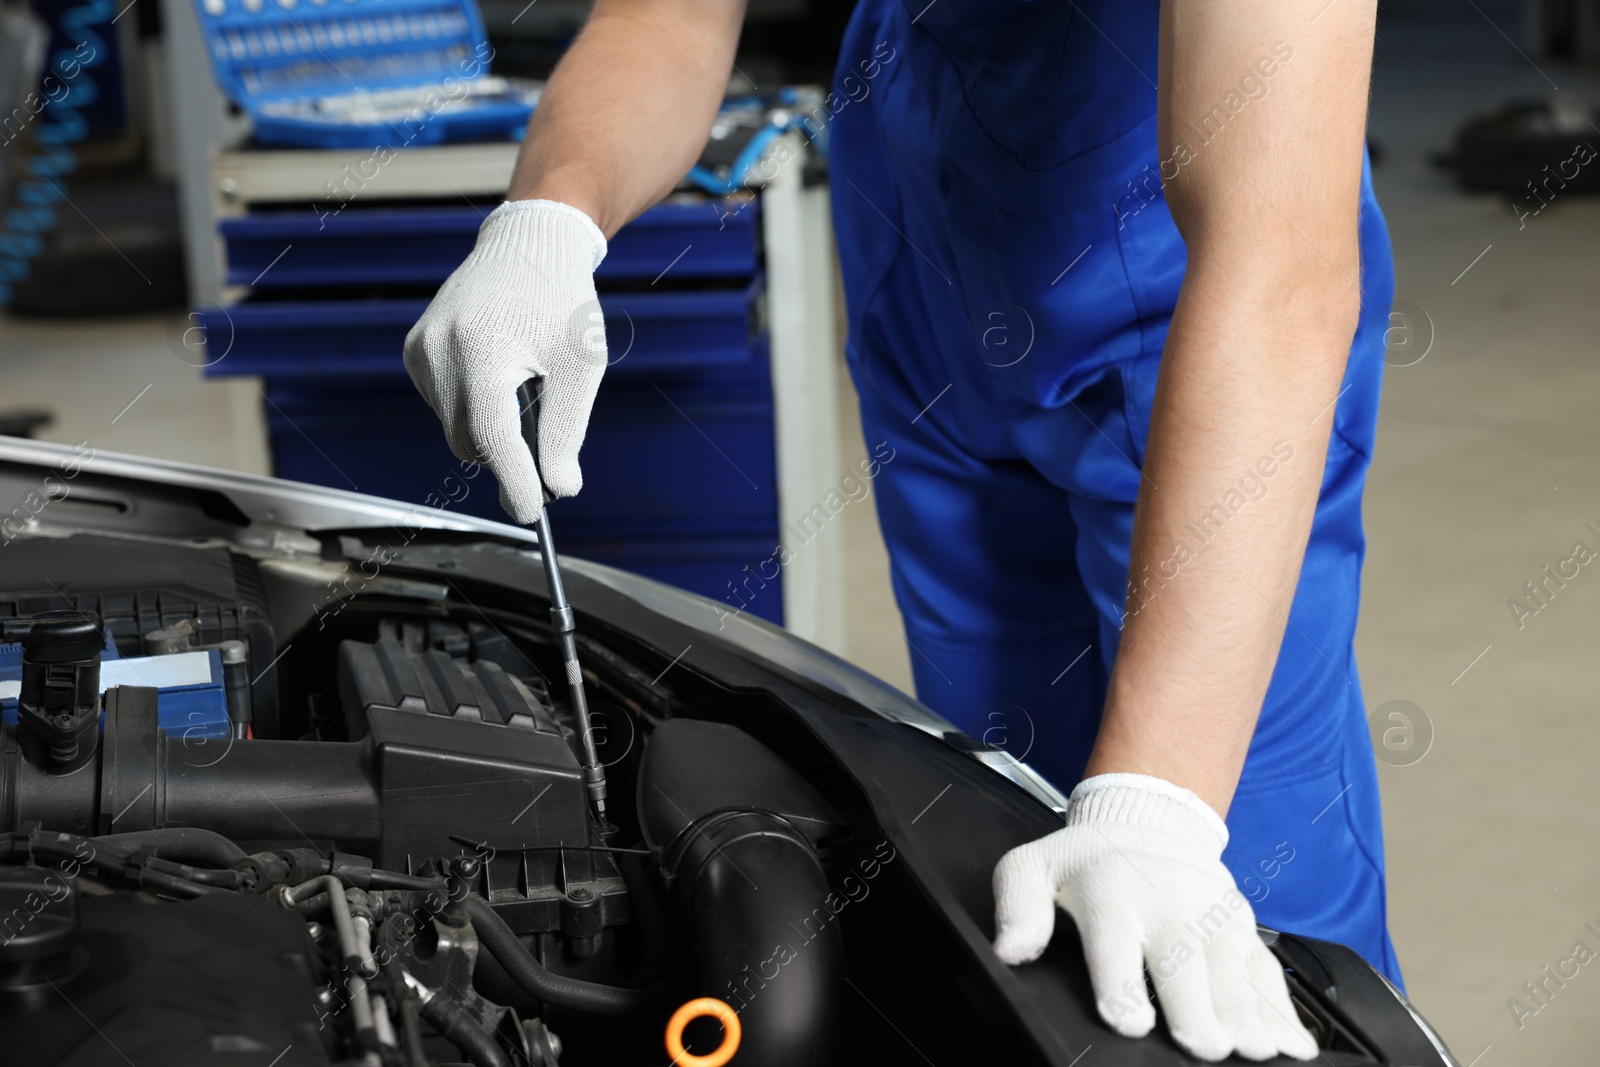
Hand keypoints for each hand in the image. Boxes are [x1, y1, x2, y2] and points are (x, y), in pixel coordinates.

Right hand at [405, 199, 608, 522]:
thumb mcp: (579, 367)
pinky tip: (499, 377)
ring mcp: (421, 349)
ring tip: (525, 389)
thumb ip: (566, 430)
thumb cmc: (562, 301)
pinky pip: (445, 407)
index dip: (514, 481)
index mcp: (482, 347)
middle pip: (471, 441)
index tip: (532, 513)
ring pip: (456, 428)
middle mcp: (439, 347)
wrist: (529, 244)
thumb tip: (559, 487)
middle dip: (508, 457)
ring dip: (492, 431)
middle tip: (548, 457)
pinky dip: (474, 409)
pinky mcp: (415, 351)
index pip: (492, 436)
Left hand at [992, 773, 1316, 1061]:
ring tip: (1254, 1050)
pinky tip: (1295, 1045)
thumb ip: (1018, 907)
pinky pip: (1268, 973)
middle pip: (1185, 961)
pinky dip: (1284, 1010)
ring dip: (1248, 1013)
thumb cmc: (1086, 862)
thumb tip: (1010, 949)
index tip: (1131, 1019)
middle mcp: (1167, 904)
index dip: (1123, 983)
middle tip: (1205, 1046)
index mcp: (1109, 893)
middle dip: (1197, 1006)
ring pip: (1234, 969)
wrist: (1149, 820)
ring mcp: (1211, 917)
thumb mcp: (1034, 868)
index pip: (1114, 942)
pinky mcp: (1243, 929)